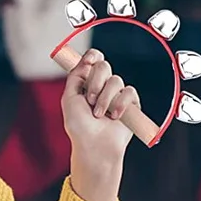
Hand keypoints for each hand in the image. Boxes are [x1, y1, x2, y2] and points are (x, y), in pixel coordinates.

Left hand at [61, 48, 139, 163]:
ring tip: (99, 114)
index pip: (93, 61)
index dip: (93, 56)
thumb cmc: (80, 126)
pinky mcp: (131, 103)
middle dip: (95, 82)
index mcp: (86, 84)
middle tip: (90, 100)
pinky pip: (129, 91)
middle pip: (104, 66)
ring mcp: (117, 94)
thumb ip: (75, 76)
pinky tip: (115, 116)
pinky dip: (120, 104)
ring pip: (116, 80)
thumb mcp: (69, 98)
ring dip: (105, 98)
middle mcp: (102, 87)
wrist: (95, 144)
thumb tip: (86, 59)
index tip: (90, 60)